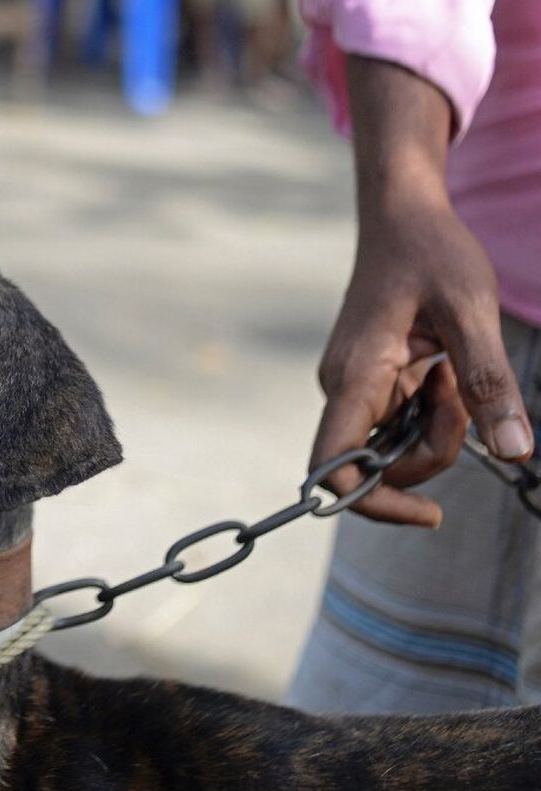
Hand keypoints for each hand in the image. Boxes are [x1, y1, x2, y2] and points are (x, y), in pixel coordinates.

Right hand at [312, 203, 530, 527]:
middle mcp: (342, 389)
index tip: (431, 514)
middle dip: (436, 447)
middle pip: (382, 463)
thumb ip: (489, 385)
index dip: (375, 503)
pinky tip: (442, 368)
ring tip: (454, 368)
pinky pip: (398, 422)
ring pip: (394, 445)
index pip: (334, 467)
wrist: (401, 215)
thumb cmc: (432, 253)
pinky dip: (431, 410)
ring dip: (437, 425)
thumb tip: (516, 452)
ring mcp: (351, 388)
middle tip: (464, 390)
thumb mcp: (472, 313)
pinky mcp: (366, 383)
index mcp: (355, 376)